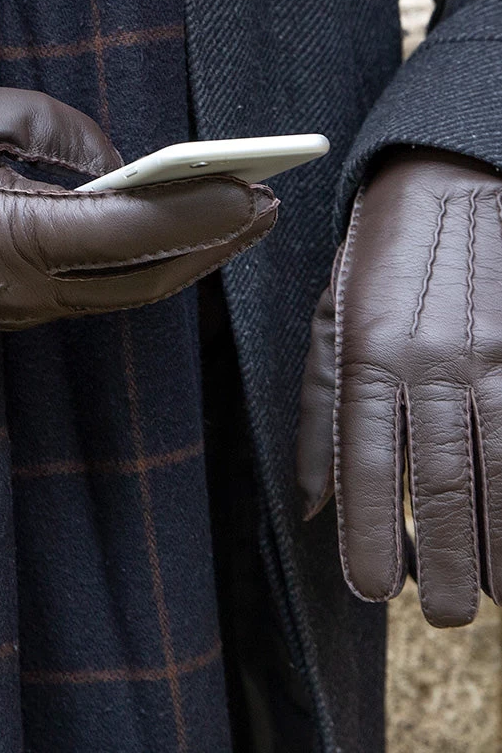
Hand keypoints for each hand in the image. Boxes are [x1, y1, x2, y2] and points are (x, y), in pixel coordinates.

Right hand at [0, 84, 277, 332]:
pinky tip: (177, 242)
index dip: (200, 215)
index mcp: (15, 236)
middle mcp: (32, 289)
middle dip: (216, 244)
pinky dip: (152, 269)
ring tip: (237, 223)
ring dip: (191, 261)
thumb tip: (116, 162)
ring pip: (132, 294)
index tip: (255, 190)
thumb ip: (53, 131)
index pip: (133, 234)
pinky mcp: (23, 314)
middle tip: (268, 206)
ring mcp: (28, 311)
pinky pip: (105, 294)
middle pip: (149, 277)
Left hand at [297, 149, 501, 626]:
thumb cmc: (382, 256)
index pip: (363, 465)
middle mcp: (432, 358)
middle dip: (445, 562)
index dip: (369, 536)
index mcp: (368, 350)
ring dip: (501, 542)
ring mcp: (496, 352)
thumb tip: (310, 506)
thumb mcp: (329, 319)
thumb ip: (321, 413)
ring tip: (498, 592)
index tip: (376, 590)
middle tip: (448, 614)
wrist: (455, 179)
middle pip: (440, 483)